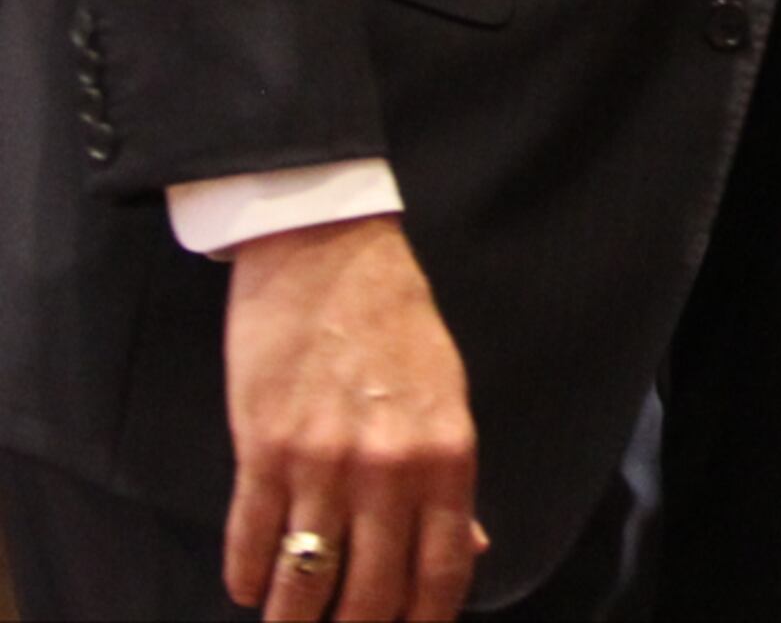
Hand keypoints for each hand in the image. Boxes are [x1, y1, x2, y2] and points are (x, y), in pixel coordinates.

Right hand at [222, 215, 484, 621]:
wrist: (330, 255)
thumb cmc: (396, 325)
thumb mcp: (447, 397)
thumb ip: (451, 481)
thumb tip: (471, 548)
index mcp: (447, 455)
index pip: (443, 569)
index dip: (424, 619)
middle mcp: (390, 468)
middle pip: (372, 590)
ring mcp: (324, 461)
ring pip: (306, 577)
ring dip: (294, 618)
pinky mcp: (263, 447)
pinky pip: (253, 537)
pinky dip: (249, 574)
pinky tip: (249, 588)